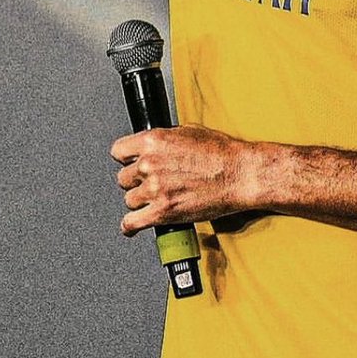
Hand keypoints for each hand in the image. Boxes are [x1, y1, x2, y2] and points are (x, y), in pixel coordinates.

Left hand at [110, 125, 256, 235]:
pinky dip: (130, 226)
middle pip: (123, 178)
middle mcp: (149, 164)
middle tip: (151, 182)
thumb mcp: (187, 131)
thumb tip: (154, 145)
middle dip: (136, 180)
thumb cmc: (220, 152)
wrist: (238, 174)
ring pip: (129, 200)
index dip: (127, 158)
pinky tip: (133, 224)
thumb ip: (163, 139)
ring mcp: (155, 189)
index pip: (118, 151)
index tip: (131, 163)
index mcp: (153, 140)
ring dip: (140, 201)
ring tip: (156, 199)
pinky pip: (131, 223)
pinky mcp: (162, 212)